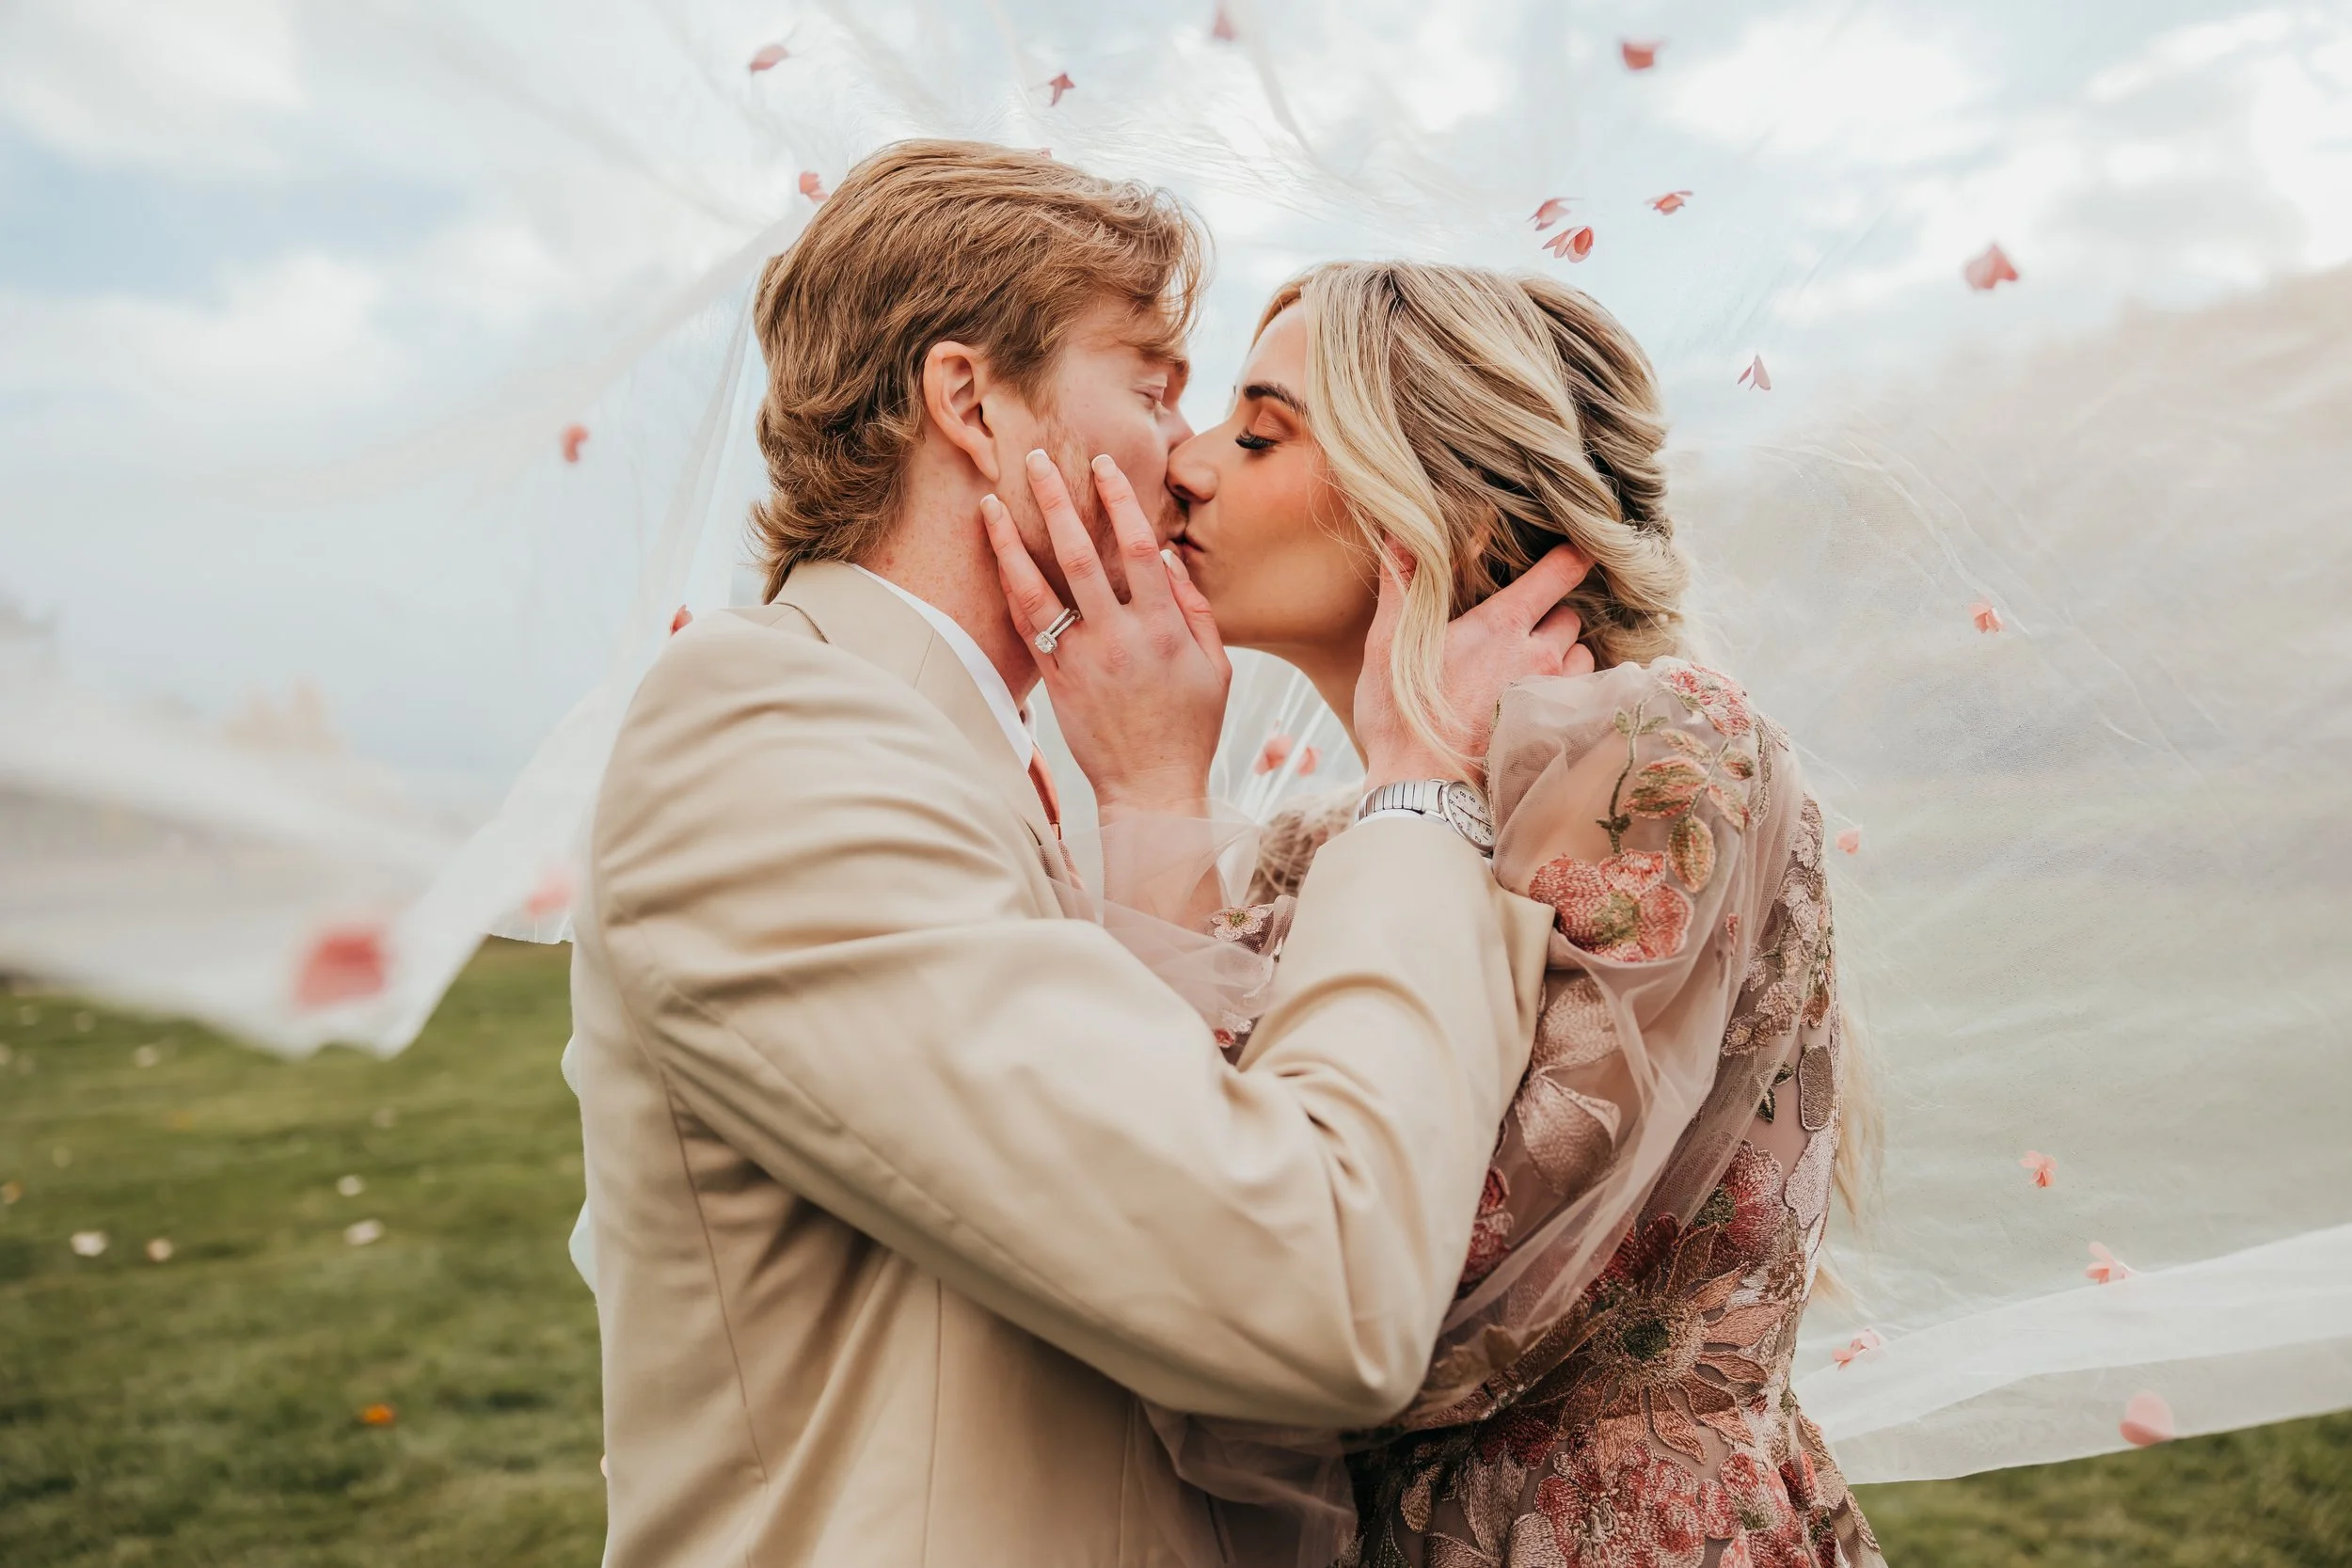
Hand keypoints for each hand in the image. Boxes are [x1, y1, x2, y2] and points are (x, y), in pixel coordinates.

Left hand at [981, 450, 1230, 815]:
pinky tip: (995, 559)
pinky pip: (1026, 628)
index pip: (1140, 547)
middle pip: (1080, 555)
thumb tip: (1171, 560)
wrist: (1151, 788)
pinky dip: (1009, 590)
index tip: (1103, 465)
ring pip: (1037, 589)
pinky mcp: (1054, 682)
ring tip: (989, 502)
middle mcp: (1118, 638)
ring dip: (1011, 541)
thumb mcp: (1216, 669)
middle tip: (1035, 459)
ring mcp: (1081, 660)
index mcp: (1163, 629)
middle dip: (1056, 501)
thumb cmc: (1190, 729)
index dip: (1120, 500)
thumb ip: (1196, 611)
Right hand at [1355, 543, 1594, 789]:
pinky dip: (1564, 692)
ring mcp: (1551, 694)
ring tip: (1527, 668)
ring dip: (1562, 657)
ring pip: (1580, 658)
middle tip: (1519, 629)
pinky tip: (1533, 702)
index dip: (1571, 557)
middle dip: (1552, 617)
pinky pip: (1578, 697)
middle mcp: (1538, 655)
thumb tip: (1398, 531)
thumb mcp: (1386, 645)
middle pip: (1570, 617)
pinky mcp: (1556, 729)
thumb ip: (1399, 584)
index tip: (1575, 549)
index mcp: (1501, 625)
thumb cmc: (1401, 718)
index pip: (1559, 573)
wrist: (1422, 790)